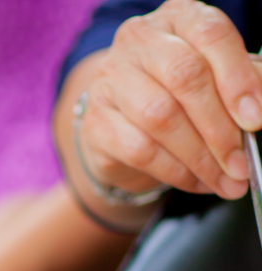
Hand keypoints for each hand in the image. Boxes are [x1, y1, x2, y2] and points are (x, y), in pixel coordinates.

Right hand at [77, 0, 261, 200]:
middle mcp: (140, 40)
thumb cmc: (180, 94)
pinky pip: (139, 150)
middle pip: (184, 77)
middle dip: (218, 128)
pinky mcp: (96, 122)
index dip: (237, 79)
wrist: (125, 122)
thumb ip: (243, 84)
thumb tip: (258, 114)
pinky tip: (195, 182)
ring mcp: (111, 80)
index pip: (210, 35)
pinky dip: (174, 172)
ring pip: (159, 117)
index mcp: (179, 17)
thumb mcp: (218, 78)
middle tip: (240, 164)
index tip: (255, 120)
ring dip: (198, 157)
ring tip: (222, 180)